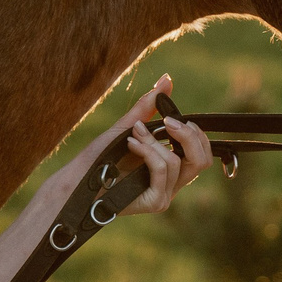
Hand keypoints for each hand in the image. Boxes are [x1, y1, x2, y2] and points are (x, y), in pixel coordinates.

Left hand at [58, 74, 214, 217]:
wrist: (79, 179)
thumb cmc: (100, 157)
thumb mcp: (128, 127)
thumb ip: (148, 107)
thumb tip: (166, 80)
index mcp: (172, 167)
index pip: (202, 153)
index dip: (196, 134)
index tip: (173, 119)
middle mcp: (172, 182)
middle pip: (202, 160)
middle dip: (187, 136)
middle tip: (167, 123)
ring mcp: (165, 194)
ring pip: (176, 161)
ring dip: (152, 142)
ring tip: (133, 136)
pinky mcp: (156, 201)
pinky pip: (162, 169)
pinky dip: (147, 152)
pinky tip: (131, 145)